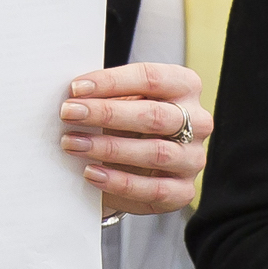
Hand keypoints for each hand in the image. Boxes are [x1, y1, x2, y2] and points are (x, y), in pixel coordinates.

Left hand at [62, 64, 206, 216]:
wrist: (133, 167)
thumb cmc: (127, 125)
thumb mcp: (121, 101)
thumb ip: (106, 95)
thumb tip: (74, 94)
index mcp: (185, 87)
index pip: (151, 78)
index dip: (111, 81)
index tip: (76, 88)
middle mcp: (198, 121)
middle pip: (154, 115)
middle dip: (106, 113)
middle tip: (69, 113)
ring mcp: (193, 158)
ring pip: (155, 153)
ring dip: (109, 148)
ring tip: (74, 143)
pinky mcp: (183, 191)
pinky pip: (153, 189)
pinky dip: (119, 181)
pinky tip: (92, 173)